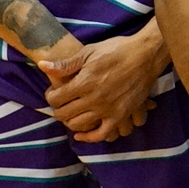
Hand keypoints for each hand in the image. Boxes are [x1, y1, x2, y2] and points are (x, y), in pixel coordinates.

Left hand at [39, 33, 165, 142]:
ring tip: (72, 112)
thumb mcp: (89, 52)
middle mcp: (94, 98)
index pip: (55, 98)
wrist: (146, 55)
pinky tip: (81, 133)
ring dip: (70, 121)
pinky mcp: (120, 115)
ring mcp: (108, 109)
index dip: (50, 96)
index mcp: (84, 82)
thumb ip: (66, 64)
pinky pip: (101, 134)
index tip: (54, 92)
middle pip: (63, 113)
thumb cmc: (116, 50)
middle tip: (62, 102)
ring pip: (78, 125)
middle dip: (58, 108)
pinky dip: (89, 137)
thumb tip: (42, 65)